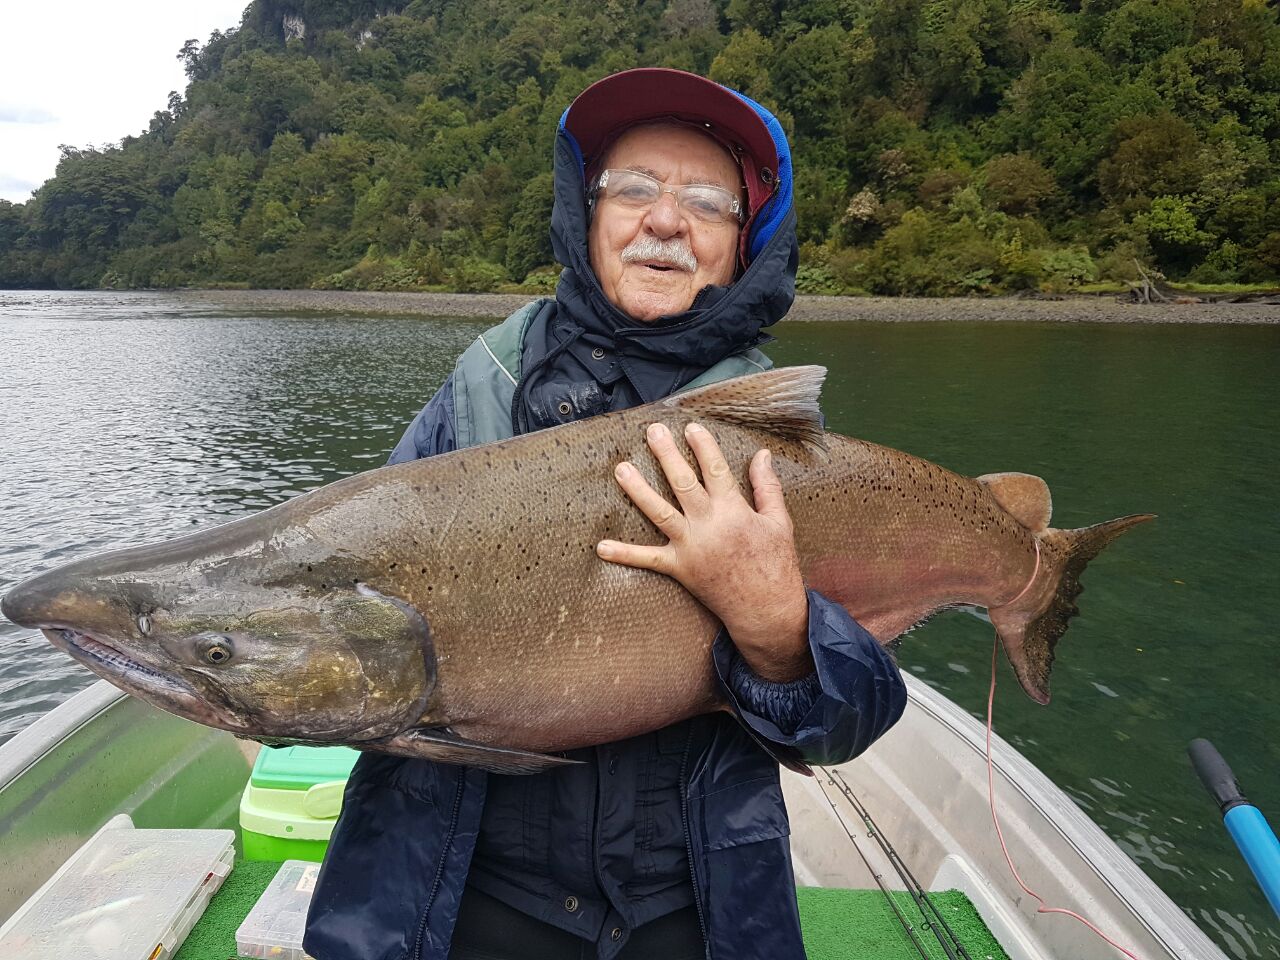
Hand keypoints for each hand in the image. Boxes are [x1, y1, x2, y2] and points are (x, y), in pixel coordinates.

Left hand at [596, 421, 812, 681]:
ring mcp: (690, 546)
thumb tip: (762, 454)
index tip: (691, 427)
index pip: (714, 469)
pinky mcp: (679, 569)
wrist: (766, 610)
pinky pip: (647, 560)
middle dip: (666, 454)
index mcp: (734, 510)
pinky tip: (601, 547)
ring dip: (637, 490)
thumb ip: (767, 486)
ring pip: (658, 512)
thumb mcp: (779, 522)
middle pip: (681, 482)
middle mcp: (708, 525)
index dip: (702, 446)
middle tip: (652, 431)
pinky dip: (624, 554)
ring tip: (621, 468)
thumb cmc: (776, 564)